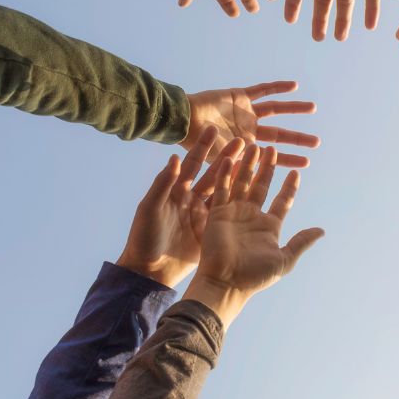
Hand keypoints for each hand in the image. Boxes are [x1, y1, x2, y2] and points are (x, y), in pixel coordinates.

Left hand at [116, 127, 243, 287]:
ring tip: (253, 160)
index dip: (202, 146)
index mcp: (175, 190)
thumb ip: (162, 184)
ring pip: (223, 189)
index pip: (191, 163)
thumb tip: (175, 158)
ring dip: (237, 175)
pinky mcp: (210, 228)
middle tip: (244, 140)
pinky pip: (227, 210)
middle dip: (227, 156)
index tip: (214, 128)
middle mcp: (190, 198)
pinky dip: (239, 199)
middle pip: (211, 172)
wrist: (150, 270)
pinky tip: (254, 187)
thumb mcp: (150, 208)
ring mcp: (201, 213)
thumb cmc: (144, 237)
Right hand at [184, 81, 319, 164]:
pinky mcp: (239, 96)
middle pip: (279, 134)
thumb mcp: (220, 163)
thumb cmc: (195, 145)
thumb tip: (259, 177)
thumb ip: (238, 167)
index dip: (289, 160)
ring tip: (313, 108)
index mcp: (245, 147)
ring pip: (275, 110)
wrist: (182, 120)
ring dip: (293, 109)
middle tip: (317, 142)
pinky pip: (262, 90)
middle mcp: (248, 130)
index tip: (307, 164)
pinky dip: (277, 87)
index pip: (272, 156)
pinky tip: (294, 85)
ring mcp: (244, 113)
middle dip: (297, 138)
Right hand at [184, 144, 323, 326]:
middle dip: (267, 168)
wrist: (226, 282)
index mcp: (270, 226)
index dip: (289, 187)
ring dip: (248, 165)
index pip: (282, 201)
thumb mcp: (284, 259)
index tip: (297, 172)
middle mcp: (252, 216)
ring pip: (243, 182)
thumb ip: (301, 242)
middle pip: (262, 185)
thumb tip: (322, 231)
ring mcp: (234, 213)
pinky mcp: (217, 213)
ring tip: (254, 146)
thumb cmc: (255, 275)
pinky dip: (225, 173)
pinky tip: (229, 158)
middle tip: (272, 148)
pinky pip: (222, 189)